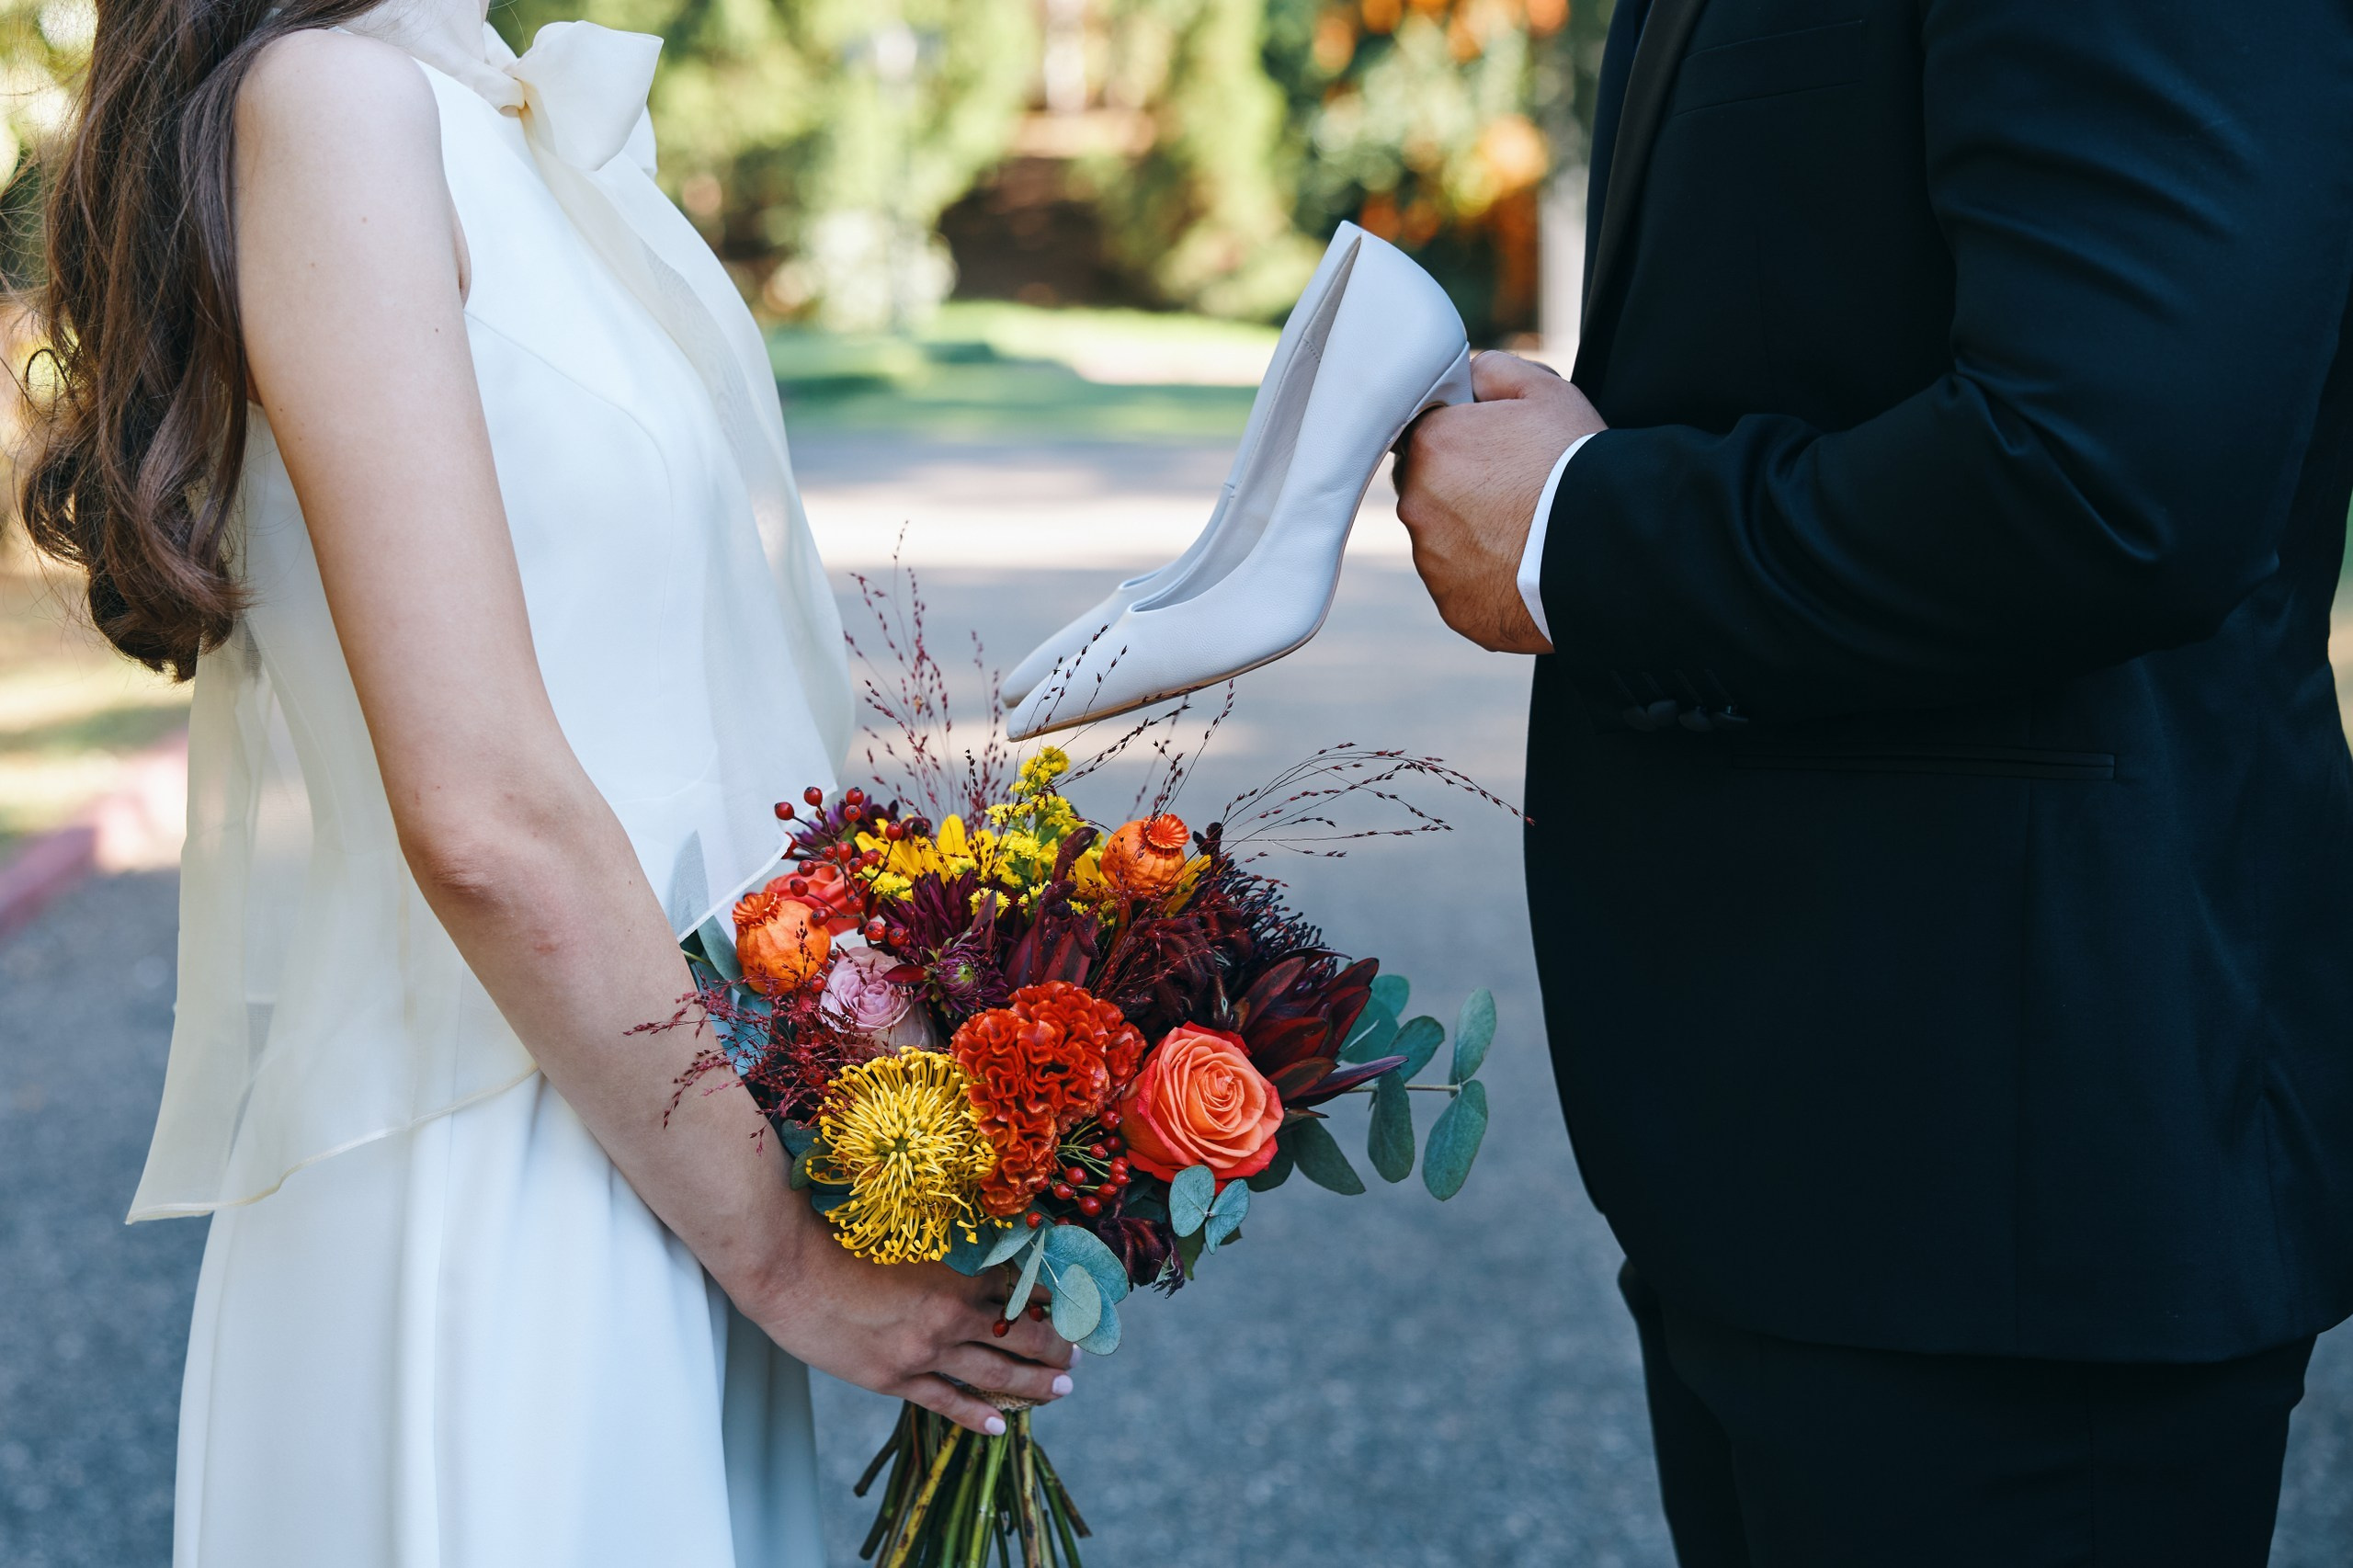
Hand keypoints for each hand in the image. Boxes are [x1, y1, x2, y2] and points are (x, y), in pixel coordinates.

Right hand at [743, 1208, 1076, 1434]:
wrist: (787, 1268)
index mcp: (958, 1270)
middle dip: (1057, 1346)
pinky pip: (947, 1402)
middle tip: (1079, 1355)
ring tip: (1062, 1388)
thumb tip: (986, 1242)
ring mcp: (924, 1351)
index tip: (1076, 1304)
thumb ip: (949, 1241)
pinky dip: (978, 1415)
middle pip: (1021, 1335)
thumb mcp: (907, 1229)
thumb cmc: (839, 1234)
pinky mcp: (894, 1378)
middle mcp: (950, 1313)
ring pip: (995, 1374)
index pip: (1024, 1287)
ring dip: (1034, 1383)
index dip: (1054, 1298)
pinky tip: (1001, 1424)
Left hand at [1394, 352, 1607, 653]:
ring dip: (1471, 536)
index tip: (1494, 451)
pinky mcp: (1453, 606)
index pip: (1424, 435)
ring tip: (1525, 532)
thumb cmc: (1577, 464)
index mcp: (1430, 445)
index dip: (1461, 440)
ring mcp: (1432, 562)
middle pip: (1428, 490)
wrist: (1608, 548)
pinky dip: (1485, 579)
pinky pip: (1461, 586)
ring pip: (1442, 541)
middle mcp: (1416, 505)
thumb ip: (1492, 370)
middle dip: (1461, 489)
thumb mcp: (1545, 390)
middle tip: (1515, 491)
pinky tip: (1525, 567)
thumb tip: (1466, 376)